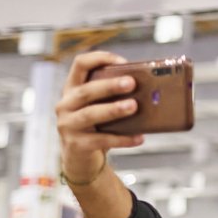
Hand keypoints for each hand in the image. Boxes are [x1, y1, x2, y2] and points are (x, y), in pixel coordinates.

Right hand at [55, 51, 143, 186]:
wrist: (80, 158)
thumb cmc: (96, 125)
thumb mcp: (100, 106)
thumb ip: (115, 95)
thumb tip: (151, 87)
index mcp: (73, 88)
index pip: (80, 64)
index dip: (100, 58)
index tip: (122, 62)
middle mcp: (66, 104)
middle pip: (86, 91)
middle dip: (109, 86)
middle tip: (132, 83)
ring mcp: (68, 125)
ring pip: (90, 114)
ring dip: (113, 109)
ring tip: (133, 106)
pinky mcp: (76, 145)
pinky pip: (101, 140)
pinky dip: (122, 139)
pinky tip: (139, 138)